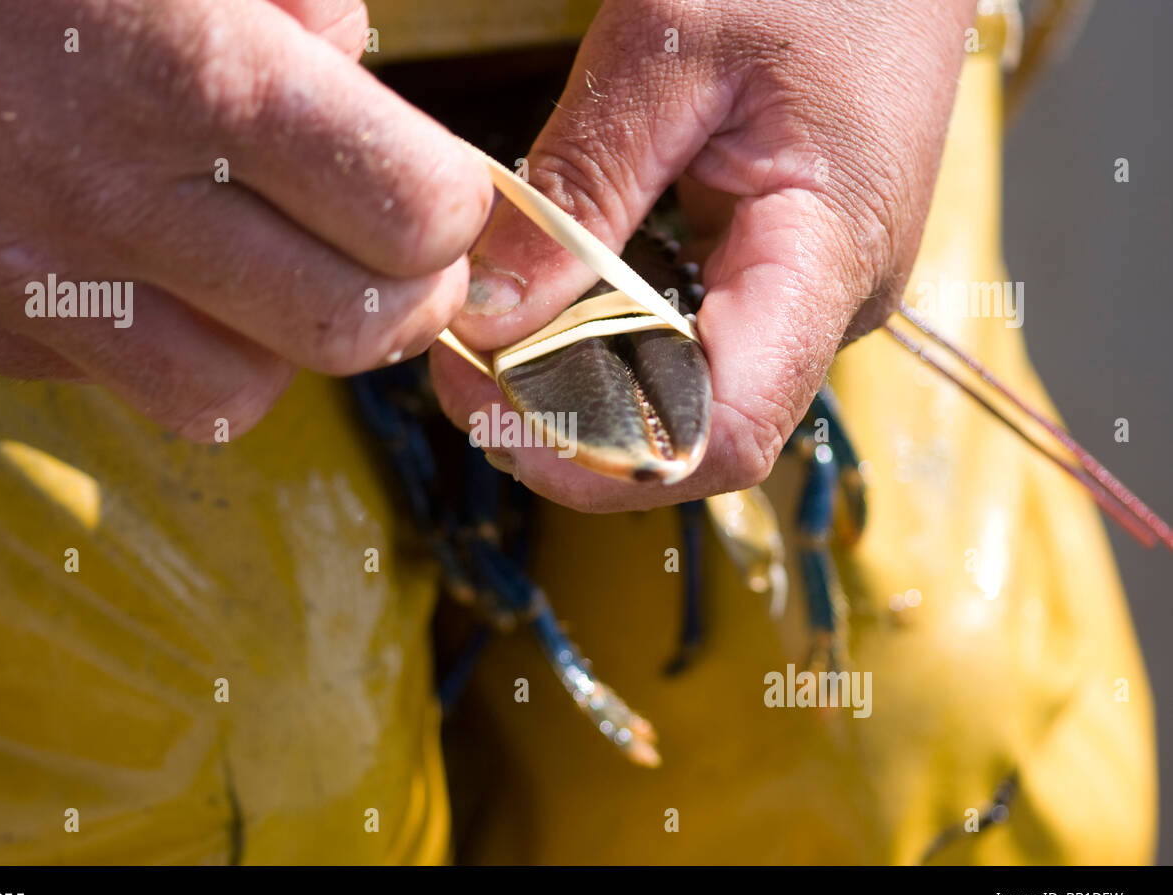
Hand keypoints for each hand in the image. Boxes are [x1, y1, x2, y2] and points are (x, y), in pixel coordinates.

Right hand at [0, 0, 490, 438]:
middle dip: (404, 300)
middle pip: (345, 332)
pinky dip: (158, 343)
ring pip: (229, 396)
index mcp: (189, 72)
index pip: (408, 214)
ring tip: (272, 273)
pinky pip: (108, 380)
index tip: (439, 190)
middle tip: (399, 260)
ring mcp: (16, 272)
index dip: (452, 208)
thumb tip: (351, 70)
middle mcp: (106, 196)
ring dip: (280, 347)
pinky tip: (144, 266)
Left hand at [432, 0, 973, 510]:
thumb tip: (492, 318)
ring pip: (678, 401)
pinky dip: (603, 341)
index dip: (599, 456)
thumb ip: (582, 184)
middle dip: (563, 422)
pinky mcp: (776, 281)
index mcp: (827, 258)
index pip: (722, 432)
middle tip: (460, 362)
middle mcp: (826, 310)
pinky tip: (548, 299)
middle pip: (687, 433)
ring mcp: (806, 303)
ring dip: (576, 387)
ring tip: (489, 333)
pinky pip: (684, 347)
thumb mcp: (668, 46)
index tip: (490, 409)